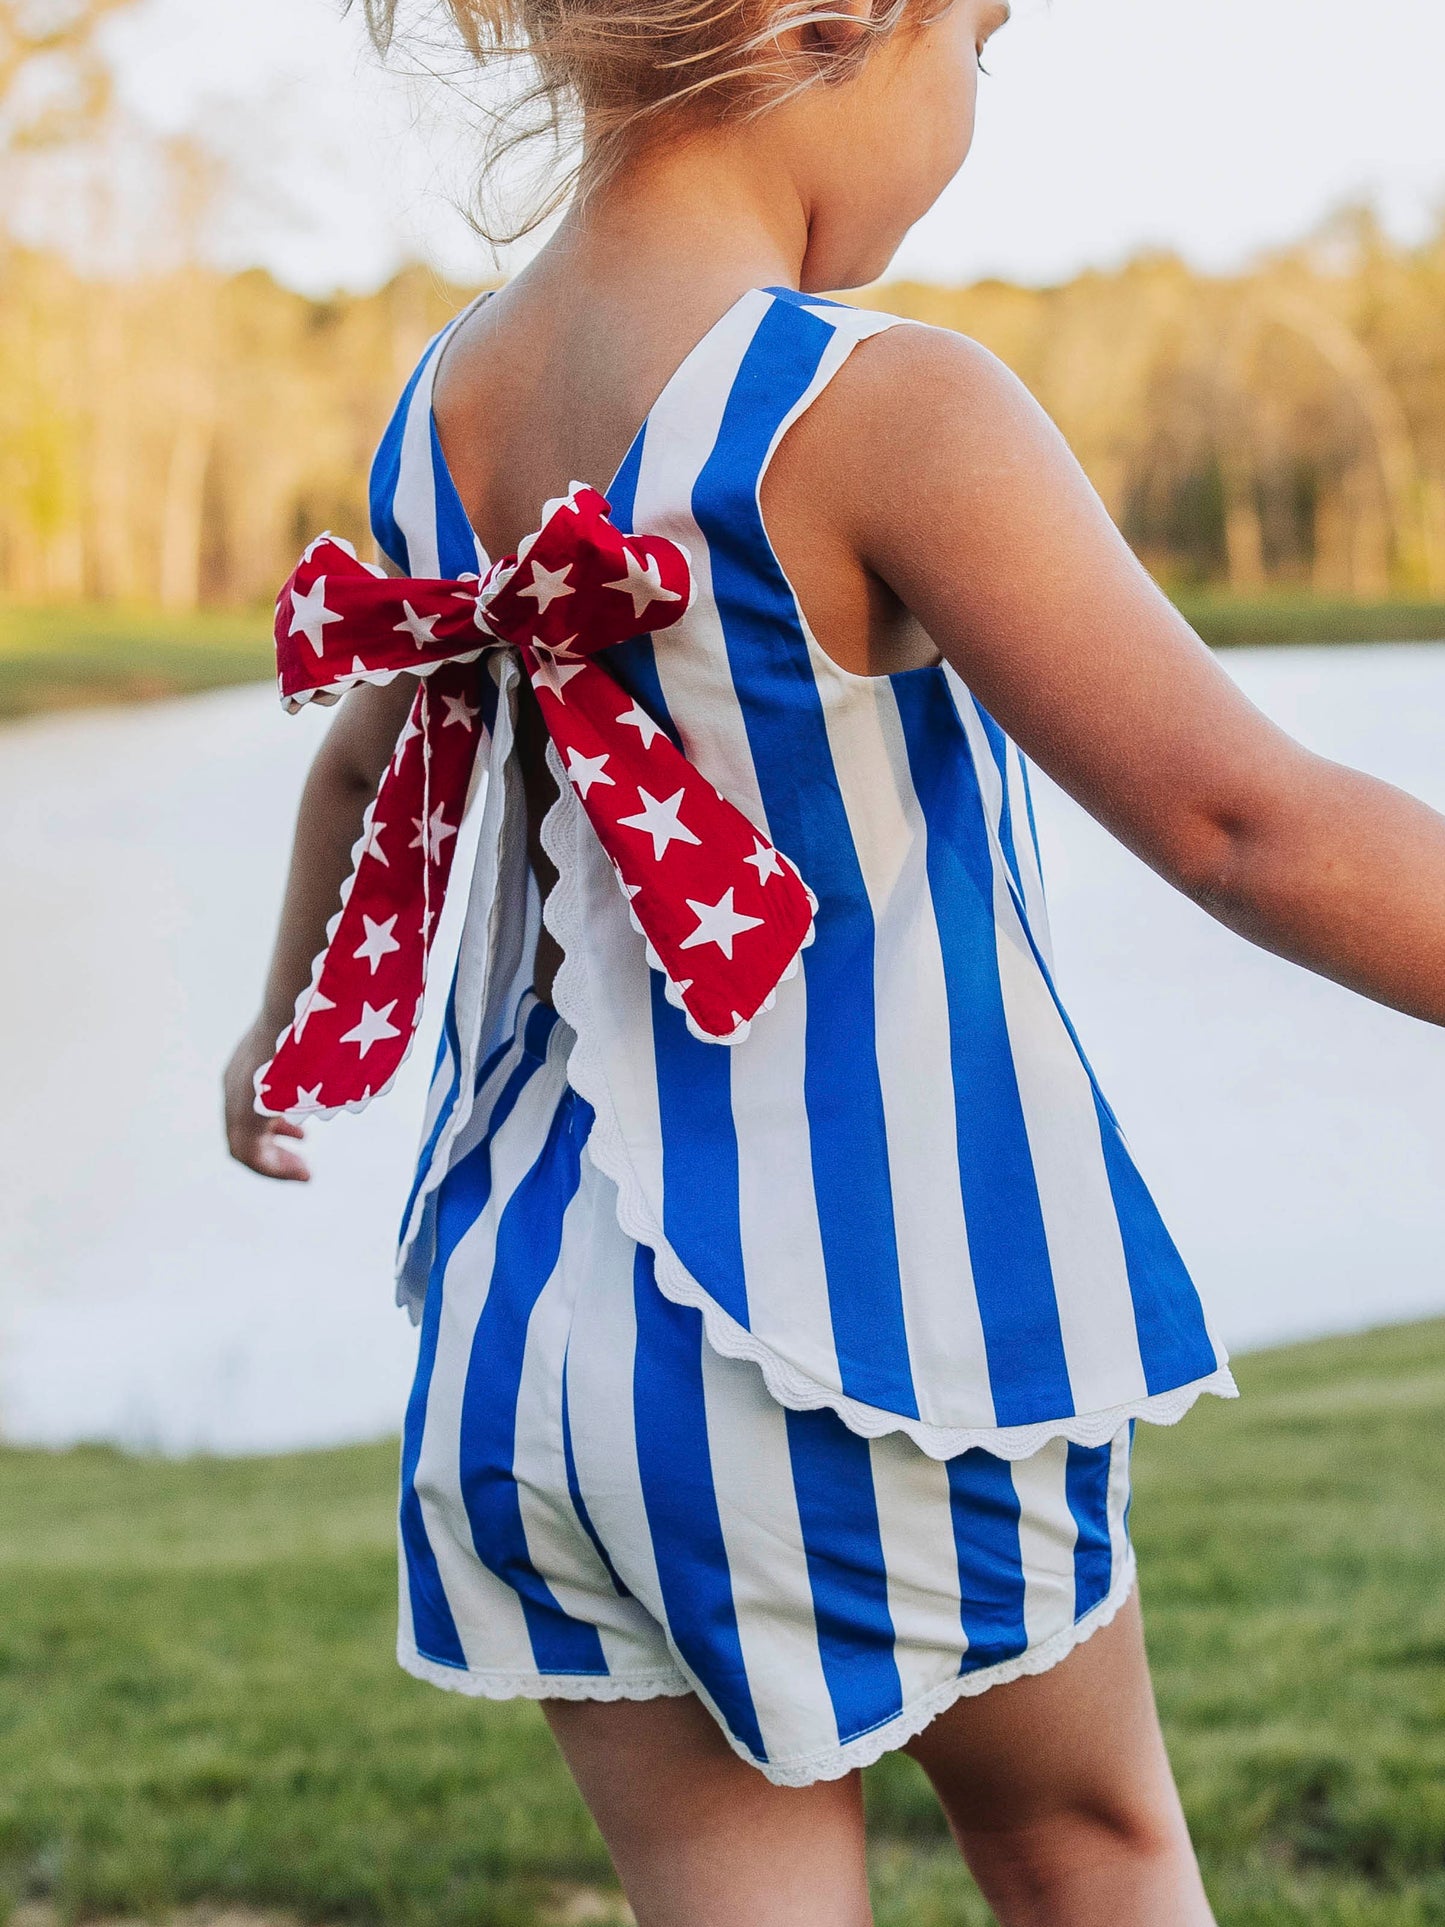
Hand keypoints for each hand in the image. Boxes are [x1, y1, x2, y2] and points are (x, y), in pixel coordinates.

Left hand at [223, 1020, 310, 1180]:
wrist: (295, 1006)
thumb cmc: (316, 1018)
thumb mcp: (317, 1041)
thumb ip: (326, 1058)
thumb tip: (365, 1057)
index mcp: (249, 1066)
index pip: (254, 1107)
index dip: (279, 1127)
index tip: (305, 1136)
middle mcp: (235, 1085)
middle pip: (248, 1130)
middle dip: (278, 1149)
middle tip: (304, 1165)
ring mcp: (234, 1100)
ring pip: (247, 1148)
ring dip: (277, 1164)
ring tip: (305, 1174)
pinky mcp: (241, 1115)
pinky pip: (249, 1155)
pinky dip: (274, 1168)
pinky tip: (302, 1173)